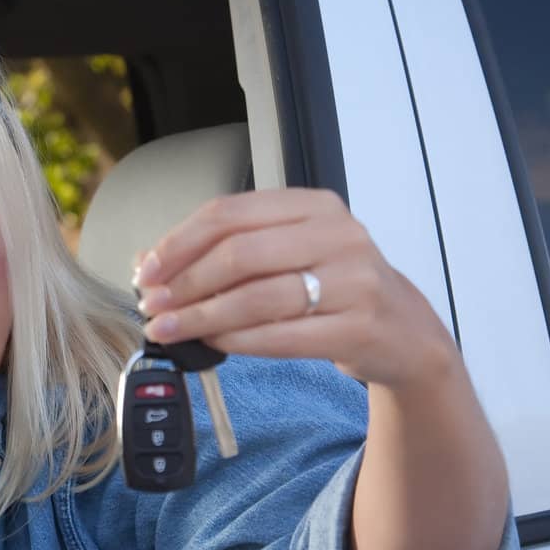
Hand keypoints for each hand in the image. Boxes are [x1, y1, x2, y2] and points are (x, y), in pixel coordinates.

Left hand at [133, 188, 456, 388]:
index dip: (178, 243)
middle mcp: (338, 236)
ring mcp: (354, 281)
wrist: (403, 331)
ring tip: (167, 330)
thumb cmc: (336, 287)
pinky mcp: (358, 327)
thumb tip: (150, 261)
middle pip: (239, 253)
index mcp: (315, 206)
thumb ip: (228, 250)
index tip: (146, 270)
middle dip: (184, 283)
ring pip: (256, 298)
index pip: (230, 213)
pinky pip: (280, 336)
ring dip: (200, 317)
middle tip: (152, 306)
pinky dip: (235, 340)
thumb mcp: (289, 252)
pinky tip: (209, 343)